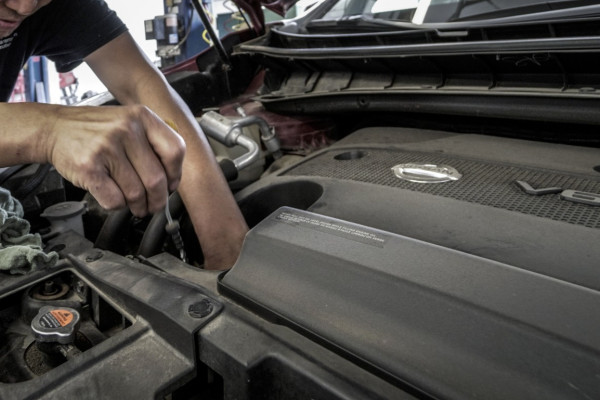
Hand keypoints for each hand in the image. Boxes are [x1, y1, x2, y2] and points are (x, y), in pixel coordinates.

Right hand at [46, 105, 185, 216]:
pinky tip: (115, 198)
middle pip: (157, 179)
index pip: (175, 151)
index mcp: (142, 117)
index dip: (175, 175)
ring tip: (135, 205)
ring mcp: (106, 148)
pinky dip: (118, 206)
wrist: (55, 128)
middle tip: (154, 205)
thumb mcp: (129, 122)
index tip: (170, 185)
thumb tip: (172, 180)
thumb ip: (153, 143)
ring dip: (138, 206)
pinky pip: (114, 200)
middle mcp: (126, 130)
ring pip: (136, 193)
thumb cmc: (96, 131)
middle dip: (157, 200)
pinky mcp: (89, 167)